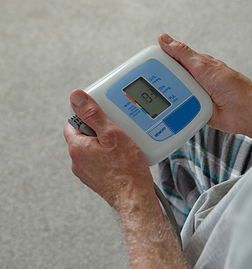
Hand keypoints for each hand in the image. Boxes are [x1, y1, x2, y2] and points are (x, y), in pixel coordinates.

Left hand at [64, 90, 185, 267]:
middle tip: (118, 130)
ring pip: (94, 150)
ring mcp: (87, 172)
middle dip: (101, 130)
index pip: (74, 123)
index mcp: (77, 147)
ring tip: (125, 145)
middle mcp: (78, 161)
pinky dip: (111, 158)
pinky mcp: (98, 180)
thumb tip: (77, 98)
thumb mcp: (112, 134)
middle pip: (86, 136)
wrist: (135, 197)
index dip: (89, 117)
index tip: (103, 116)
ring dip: (107, 144)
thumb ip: (94, 115)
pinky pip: (102, 162)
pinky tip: (125, 158)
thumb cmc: (126, 169)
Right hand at [158, 33, 251, 141]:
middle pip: (168, 80)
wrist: (244, 111)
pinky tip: (172, 113)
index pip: (170, 60)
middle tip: (150, 89)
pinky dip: (175, 113)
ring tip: (163, 102)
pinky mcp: (194, 111)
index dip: (157, 63)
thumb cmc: (232, 86)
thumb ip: (182, 53)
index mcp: (195, 65)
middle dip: (160, 85)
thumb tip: (164, 39)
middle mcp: (193, 79)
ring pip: (172, 97)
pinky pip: (179, 112)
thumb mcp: (203, 65)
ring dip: (168, 100)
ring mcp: (193, 95)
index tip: (144, 67)